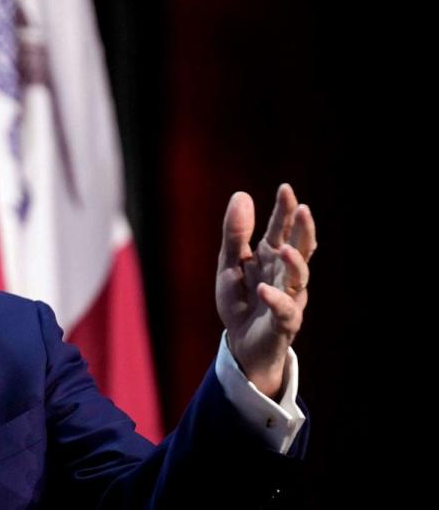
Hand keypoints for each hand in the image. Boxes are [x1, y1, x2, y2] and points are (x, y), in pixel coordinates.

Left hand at [217, 183, 316, 399]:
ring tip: (285, 248)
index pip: (281, 229)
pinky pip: (284, 310)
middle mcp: (284, 274)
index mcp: (271, 257)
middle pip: (299, 248)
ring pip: (298, 278)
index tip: (285, 188)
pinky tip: (263, 289)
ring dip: (294, 263)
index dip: (284, 210)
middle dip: (302, 230)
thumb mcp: (229, 263)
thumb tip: (242, 195)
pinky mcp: (283, 322)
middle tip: (303, 209)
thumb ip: (235, 234)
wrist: (240, 344)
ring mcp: (288, 297)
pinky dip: (275, 299)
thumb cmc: (240, 300)